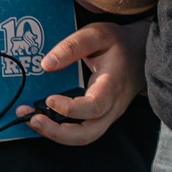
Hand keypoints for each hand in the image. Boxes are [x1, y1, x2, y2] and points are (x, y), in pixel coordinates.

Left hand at [18, 20, 145, 146]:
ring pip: (83, 137)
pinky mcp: (100, 117)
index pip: (94, 107)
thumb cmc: (118, 43)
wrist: (140, 53)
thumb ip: (72, 46)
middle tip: (33, 120)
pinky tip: (42, 118)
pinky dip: (60, 130)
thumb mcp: (97, 34)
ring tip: (32, 120)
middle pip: (88, 134)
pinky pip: (81, 131)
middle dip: (57, 133)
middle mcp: (112, 106)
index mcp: (112, 85)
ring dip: (55, 134)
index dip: (70, 109)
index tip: (49, 99)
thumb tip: (46, 64)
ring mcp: (107, 115)